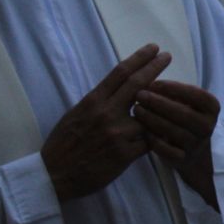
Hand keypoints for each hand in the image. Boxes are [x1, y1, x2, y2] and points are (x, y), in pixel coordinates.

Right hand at [42, 44, 170, 200]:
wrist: (55, 175)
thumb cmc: (64, 144)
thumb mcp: (76, 113)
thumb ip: (99, 100)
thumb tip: (118, 87)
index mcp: (93, 101)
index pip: (120, 72)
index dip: (139, 58)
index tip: (153, 49)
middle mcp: (106, 113)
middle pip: (138, 84)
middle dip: (155, 67)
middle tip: (167, 56)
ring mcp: (117, 134)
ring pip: (149, 115)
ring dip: (158, 110)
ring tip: (168, 106)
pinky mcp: (124, 155)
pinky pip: (149, 142)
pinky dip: (155, 138)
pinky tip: (162, 135)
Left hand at [133, 79, 221, 208]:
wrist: (193, 152)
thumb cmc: (185, 117)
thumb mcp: (186, 102)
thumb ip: (172, 92)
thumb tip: (149, 83)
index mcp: (212, 108)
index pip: (196, 95)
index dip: (174, 88)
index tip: (154, 83)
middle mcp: (208, 126)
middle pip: (183, 113)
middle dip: (159, 103)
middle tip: (139, 94)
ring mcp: (196, 144)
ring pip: (172, 131)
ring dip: (152, 119)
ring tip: (136, 109)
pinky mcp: (182, 159)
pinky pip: (165, 149)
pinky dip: (151, 138)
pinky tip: (139, 129)